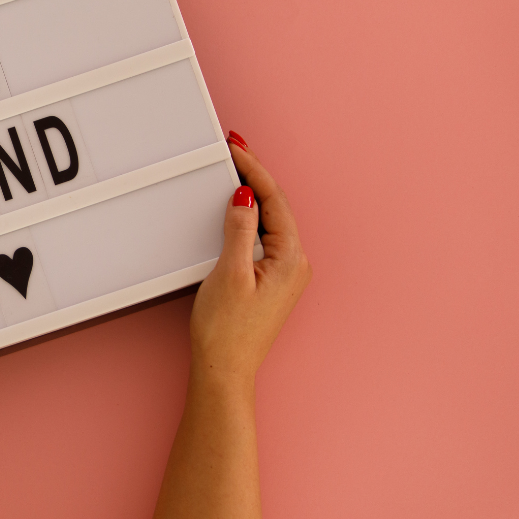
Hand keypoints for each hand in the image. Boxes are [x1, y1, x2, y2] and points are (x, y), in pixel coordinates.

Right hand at [190, 133, 311, 380]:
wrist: (224, 370)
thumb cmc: (227, 331)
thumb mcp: (229, 272)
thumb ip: (239, 230)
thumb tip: (245, 197)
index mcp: (290, 258)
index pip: (274, 199)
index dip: (254, 169)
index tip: (237, 148)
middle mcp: (294, 264)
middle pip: (275, 206)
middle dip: (255, 176)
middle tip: (235, 150)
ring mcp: (284, 274)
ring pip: (270, 221)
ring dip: (252, 196)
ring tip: (236, 171)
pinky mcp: (270, 282)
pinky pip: (263, 238)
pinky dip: (249, 218)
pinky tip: (237, 211)